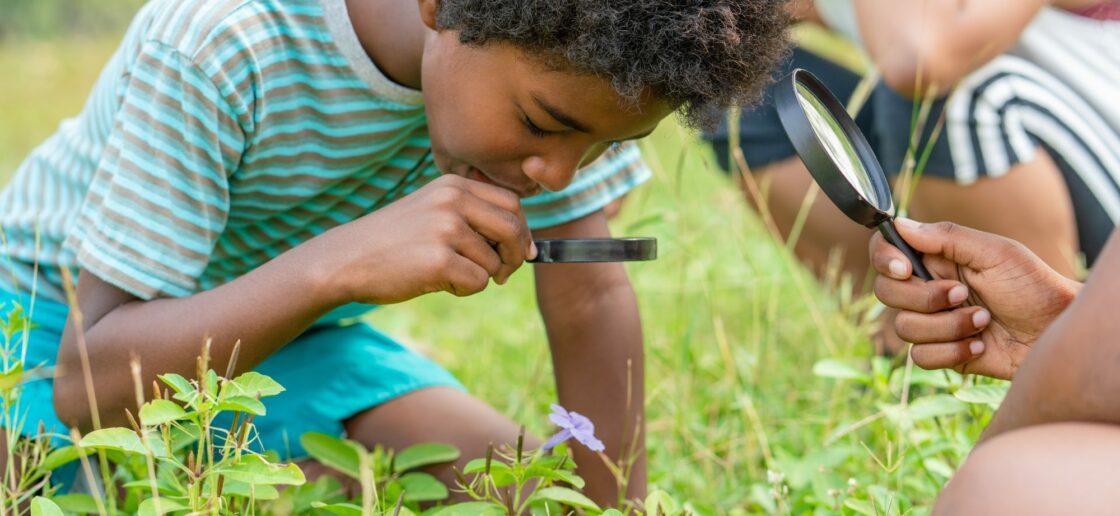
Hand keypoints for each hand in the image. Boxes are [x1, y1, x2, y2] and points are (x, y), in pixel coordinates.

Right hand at [314, 175, 535, 303]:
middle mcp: (453, 201)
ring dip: (479, 276)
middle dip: (515, 257)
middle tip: (501, 274)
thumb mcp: (432, 211)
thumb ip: (473, 218)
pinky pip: (478, 282)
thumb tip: (527, 247)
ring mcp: (446, 229)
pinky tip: (437, 282)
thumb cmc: (393, 241)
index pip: (513, 204)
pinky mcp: (439, 260)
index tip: (519, 251)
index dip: (521, 230)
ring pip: (495, 262)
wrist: (346, 258)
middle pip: (513, 230)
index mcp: (454, 185)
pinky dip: (464, 290)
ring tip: (446, 273)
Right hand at [870, 219, 1079, 378]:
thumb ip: (947, 237)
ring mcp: (932, 322)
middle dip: (925, 298)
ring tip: (983, 320)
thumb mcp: (996, 252)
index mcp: (935, 259)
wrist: (1056, 331)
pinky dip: (953, 351)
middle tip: (963, 293)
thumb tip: (899, 223)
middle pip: (886, 293)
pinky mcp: (942, 352)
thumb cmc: (1033, 286)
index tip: (905, 268)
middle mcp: (927, 289)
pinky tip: (981, 344)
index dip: (884, 259)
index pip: (885, 252)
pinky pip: (920, 357)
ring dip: (947, 326)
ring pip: (904, 327)